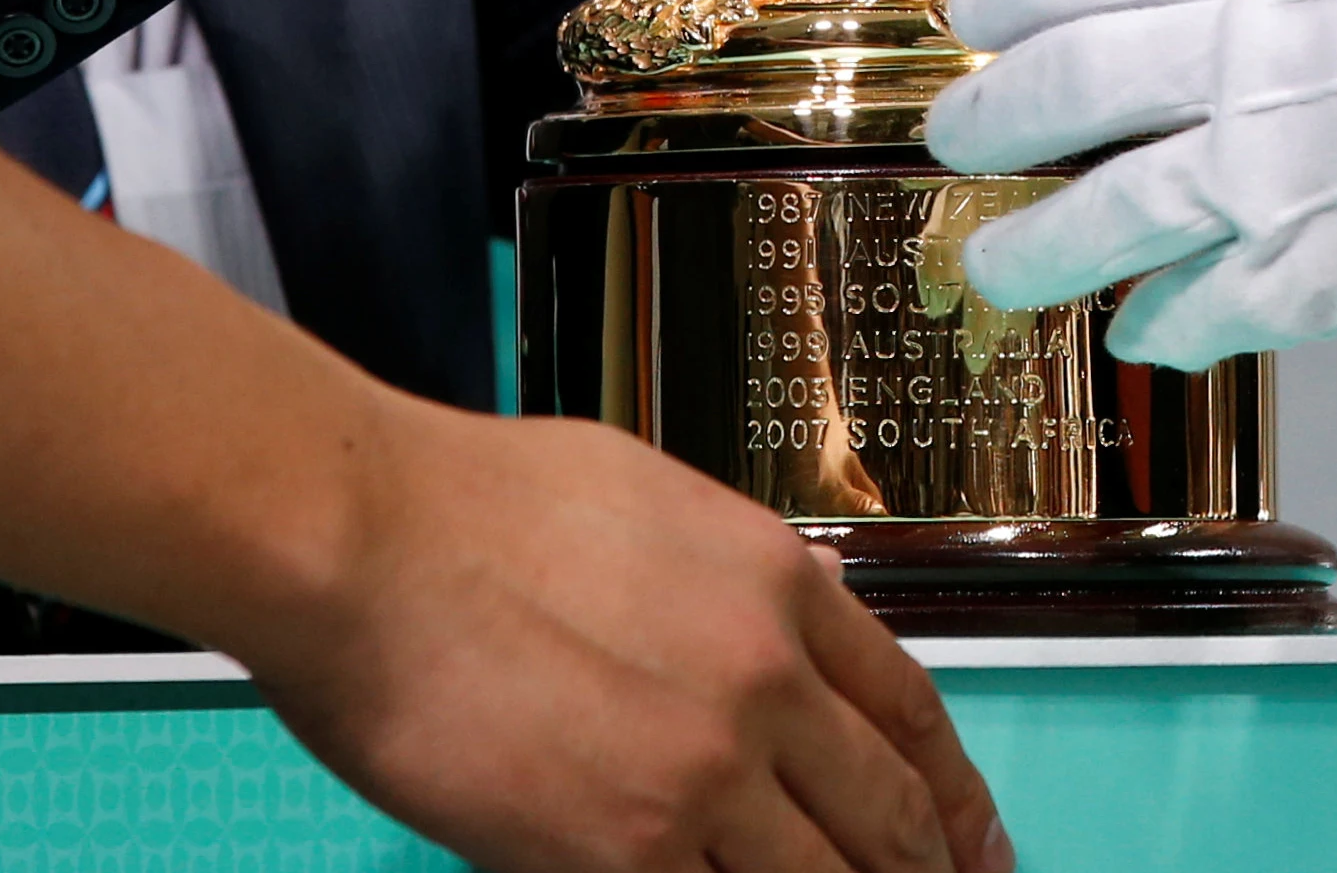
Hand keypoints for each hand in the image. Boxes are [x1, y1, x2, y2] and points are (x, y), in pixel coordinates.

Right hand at [245, 405, 1010, 872]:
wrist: (360, 538)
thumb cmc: (466, 503)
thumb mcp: (651, 500)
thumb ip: (733, 577)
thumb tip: (791, 613)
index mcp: (780, 584)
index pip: (913, 710)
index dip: (958, 793)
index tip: (976, 840)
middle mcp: (765, 682)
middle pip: (889, 814)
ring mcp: (701, 776)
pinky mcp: (621, 852)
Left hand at [926, 0, 1336, 363]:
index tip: (970, 7)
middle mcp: (1269, 52)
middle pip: (1087, 86)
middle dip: (1003, 115)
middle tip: (949, 138)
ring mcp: (1302, 167)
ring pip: (1128, 208)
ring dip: (1047, 241)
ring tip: (993, 267)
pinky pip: (1233, 302)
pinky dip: (1175, 318)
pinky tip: (1140, 334)